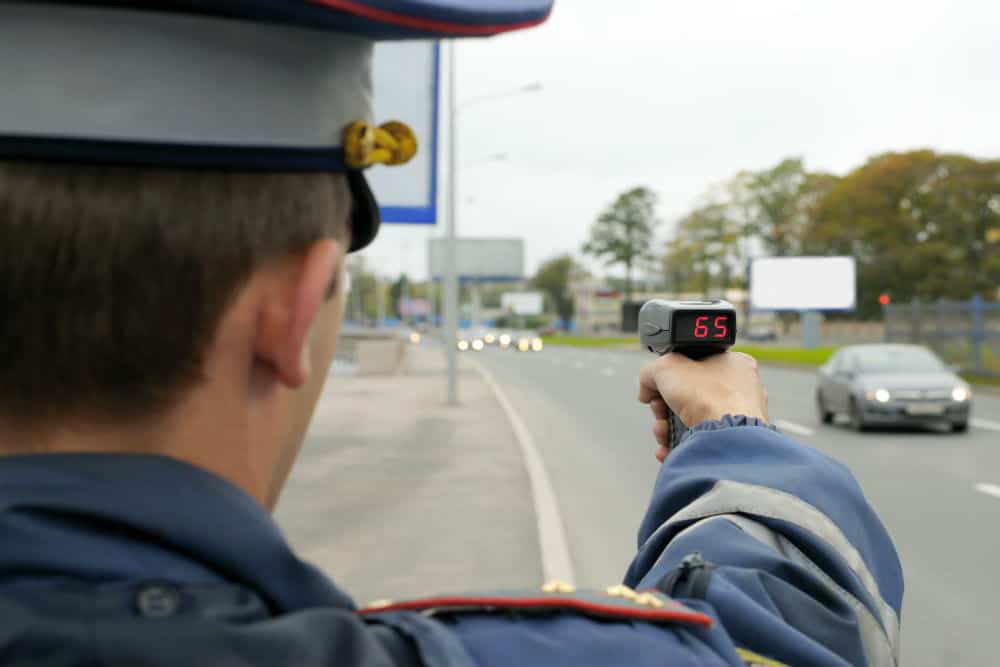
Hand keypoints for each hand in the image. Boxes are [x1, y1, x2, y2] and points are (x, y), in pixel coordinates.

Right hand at [639, 352, 768, 461]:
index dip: (671, 376)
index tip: (658, 385)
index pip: (694, 365)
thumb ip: (650, 372)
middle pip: (688, 395)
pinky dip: (678, 444)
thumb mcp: (666, 367)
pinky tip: (668, 445)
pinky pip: (698, 440)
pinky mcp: (730, 441)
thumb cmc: (709, 396)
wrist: (724, 435)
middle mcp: (740, 390)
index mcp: (734, 364)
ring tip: (663, 430)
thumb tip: (646, 388)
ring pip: (690, 420)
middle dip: (665, 406)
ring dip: (667, 427)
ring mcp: (737, 418)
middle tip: (659, 409)